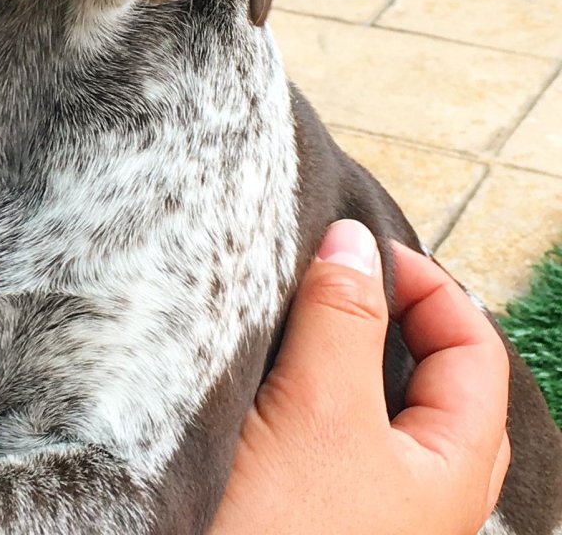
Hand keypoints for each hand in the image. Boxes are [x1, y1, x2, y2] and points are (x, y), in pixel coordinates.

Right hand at [209, 220, 510, 534]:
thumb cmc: (282, 532)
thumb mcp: (319, 410)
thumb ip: (343, 320)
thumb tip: (355, 241)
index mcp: (450, 473)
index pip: (474, 352)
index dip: (429, 288)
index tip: (360, 250)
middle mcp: (422, 495)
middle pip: (440, 383)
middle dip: (398, 318)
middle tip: (339, 277)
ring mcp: (369, 509)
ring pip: (384, 411)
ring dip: (351, 354)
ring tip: (301, 318)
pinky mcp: (316, 513)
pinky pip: (336, 436)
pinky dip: (316, 389)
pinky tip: (271, 378)